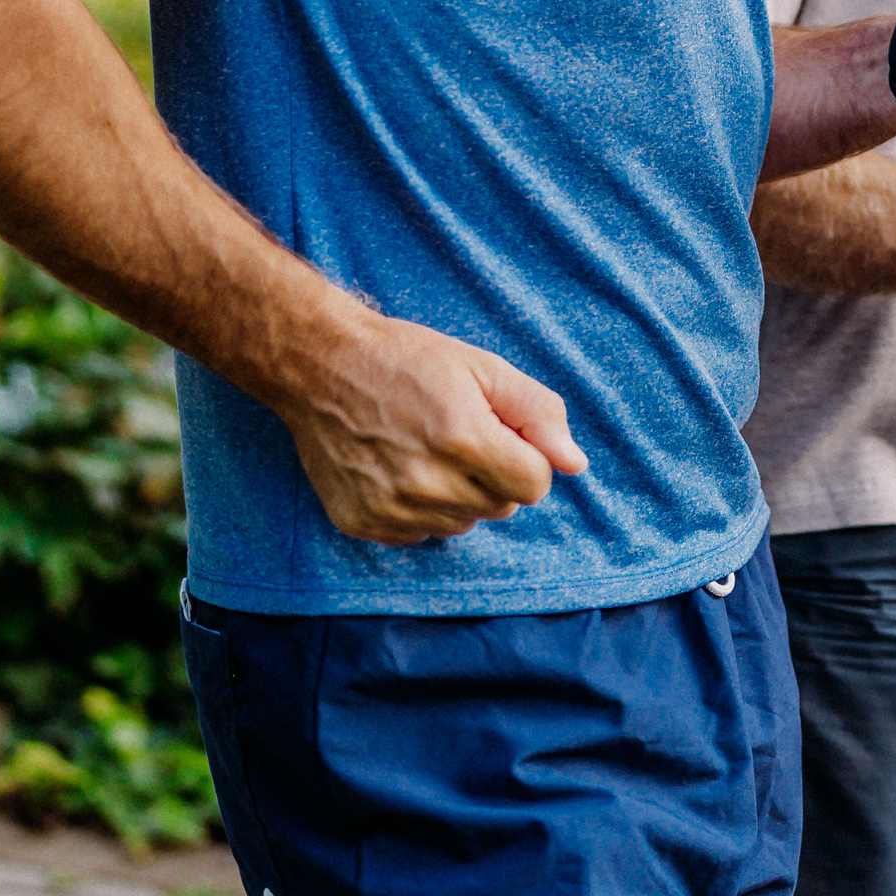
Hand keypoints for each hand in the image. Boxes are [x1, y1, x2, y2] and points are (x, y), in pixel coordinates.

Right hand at [276, 306, 589, 545]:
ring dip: (459, 494)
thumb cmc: (406, 360)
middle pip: (502, 508)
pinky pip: (421, 534)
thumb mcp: (482, 367)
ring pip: (463, 524)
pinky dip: (421, 508)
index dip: (526, 457)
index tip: (500, 432)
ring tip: (427, 448)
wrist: (320, 366)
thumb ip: (537, 413)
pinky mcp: (363, 523)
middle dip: (495, 474)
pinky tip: (399, 467)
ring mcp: (391, 509)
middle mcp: (426, 484)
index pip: (534, 486)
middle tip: (459, 433)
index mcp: (463, 440)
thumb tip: (575, 464)